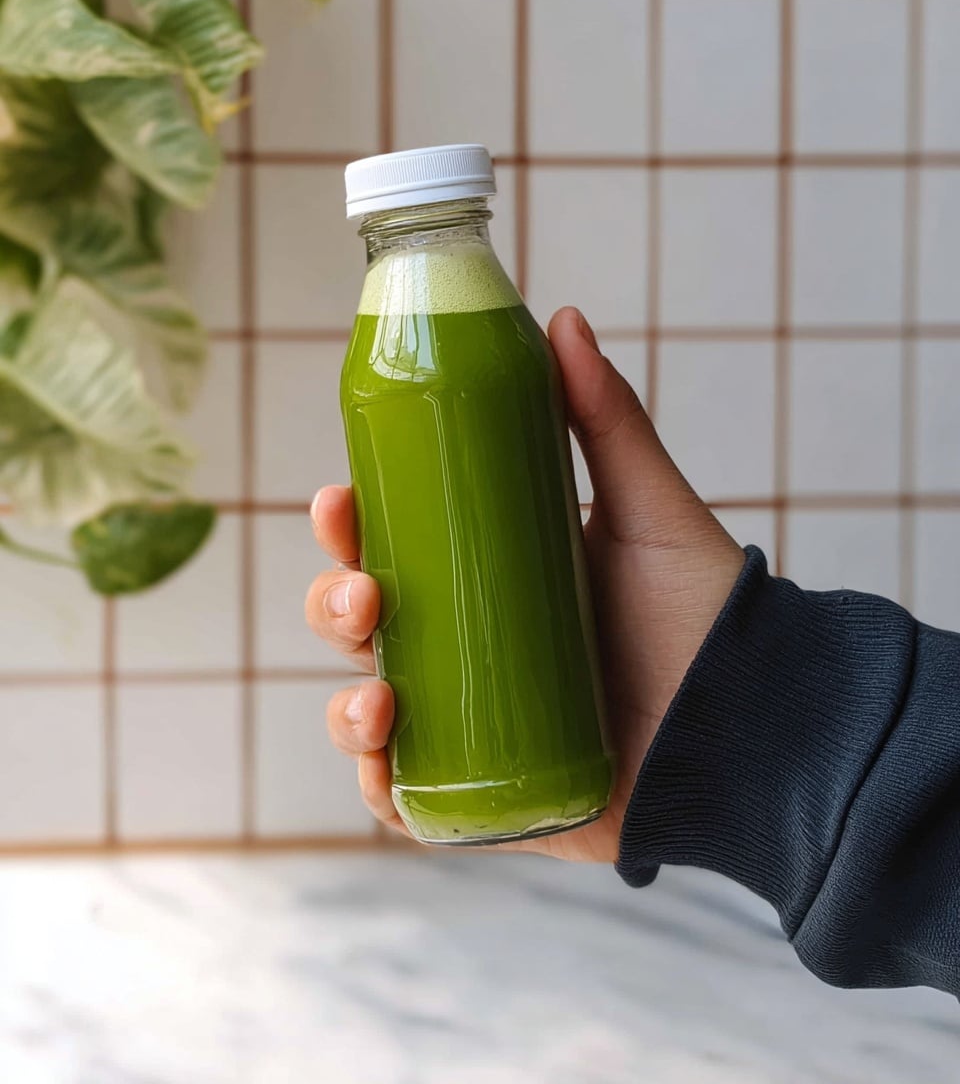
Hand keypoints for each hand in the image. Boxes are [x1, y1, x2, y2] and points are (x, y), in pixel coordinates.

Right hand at [306, 307, 743, 862]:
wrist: (754, 728)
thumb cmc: (702, 616)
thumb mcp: (648, 508)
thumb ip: (607, 419)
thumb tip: (563, 317)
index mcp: (491, 577)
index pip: (395, 545)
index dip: (350, 524)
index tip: (339, 499)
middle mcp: (469, 649)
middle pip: (364, 627)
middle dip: (333, 605)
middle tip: (363, 593)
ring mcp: (471, 728)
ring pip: (368, 713)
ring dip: (344, 705)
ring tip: (379, 697)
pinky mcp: (485, 799)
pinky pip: (405, 801)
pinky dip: (376, 787)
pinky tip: (382, 760)